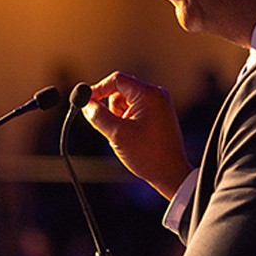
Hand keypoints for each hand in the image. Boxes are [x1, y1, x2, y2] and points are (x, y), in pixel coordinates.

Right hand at [82, 71, 191, 199]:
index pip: (117, 80)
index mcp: (149, 94)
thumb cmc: (149, 155)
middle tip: (110, 127)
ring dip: (118, 116)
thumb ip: (98, 116)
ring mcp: (158, 104)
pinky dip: (126, 121)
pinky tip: (131, 138)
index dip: (98, 89)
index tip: (85, 102)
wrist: (170, 175)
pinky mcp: (158, 115)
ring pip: (126, 102)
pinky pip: (135, 110)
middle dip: (110, 108)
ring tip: (124, 136)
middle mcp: (156, 95)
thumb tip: (86, 105)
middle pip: (120, 90)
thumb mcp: (117, 135)